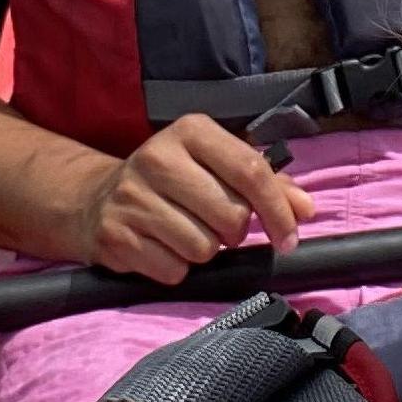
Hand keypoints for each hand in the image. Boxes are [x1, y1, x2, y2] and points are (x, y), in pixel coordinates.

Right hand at [72, 116, 317, 284]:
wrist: (96, 199)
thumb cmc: (172, 182)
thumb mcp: (215, 166)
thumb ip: (265, 182)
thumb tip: (305, 209)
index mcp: (191, 131)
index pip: (250, 170)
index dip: (278, 209)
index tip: (290, 235)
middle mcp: (157, 157)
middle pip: (231, 214)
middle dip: (234, 231)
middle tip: (218, 225)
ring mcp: (132, 197)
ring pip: (203, 247)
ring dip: (205, 250)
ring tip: (186, 232)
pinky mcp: (115, 235)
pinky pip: (173, 270)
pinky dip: (177, 268)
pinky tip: (163, 247)